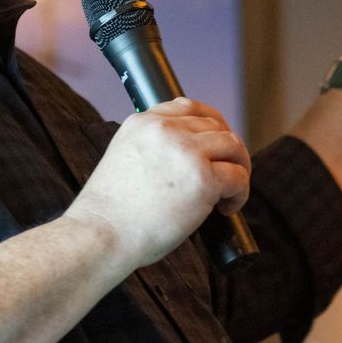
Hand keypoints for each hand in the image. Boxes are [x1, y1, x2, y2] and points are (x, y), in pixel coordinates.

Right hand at [67, 98, 249, 268]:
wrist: (101, 236)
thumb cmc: (111, 213)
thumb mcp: (124, 160)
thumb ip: (152, 148)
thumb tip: (191, 156)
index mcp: (142, 123)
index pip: (187, 107)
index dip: (210, 124)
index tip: (215, 145)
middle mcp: (165, 130)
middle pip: (215, 126)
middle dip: (227, 149)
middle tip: (227, 174)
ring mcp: (186, 152)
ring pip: (233, 146)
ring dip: (239, 168)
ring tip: (229, 193)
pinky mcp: (203, 178)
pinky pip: (238, 177)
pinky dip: (240, 194)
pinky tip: (227, 208)